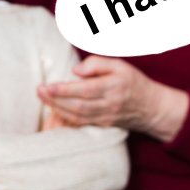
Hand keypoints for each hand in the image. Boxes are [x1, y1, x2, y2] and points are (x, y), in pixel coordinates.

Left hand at [36, 55, 189, 141]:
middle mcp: (110, 104)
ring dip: (57, 108)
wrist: (151, 107)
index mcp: (114, 87)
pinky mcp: (103, 125)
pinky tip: (54, 109)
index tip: (48, 85)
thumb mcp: (120, 65)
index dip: (64, 89)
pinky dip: (65, 117)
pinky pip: (81, 124)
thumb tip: (75, 70)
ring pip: (77, 116)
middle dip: (55, 99)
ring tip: (43, 98)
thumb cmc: (132, 82)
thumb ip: (98, 63)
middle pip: (78, 105)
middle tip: (39, 91)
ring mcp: (106, 117)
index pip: (86, 90)